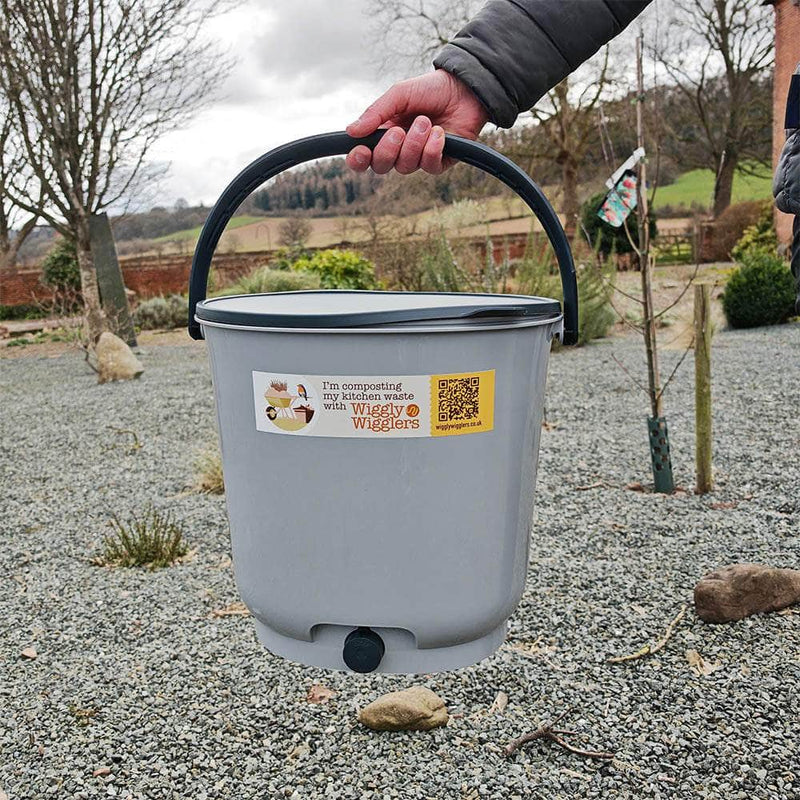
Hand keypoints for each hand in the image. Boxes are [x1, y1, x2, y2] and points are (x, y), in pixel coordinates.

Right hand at [345, 69, 488, 174]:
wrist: (464, 89)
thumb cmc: (430, 90)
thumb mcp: (399, 94)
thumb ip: (376, 112)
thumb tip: (351, 130)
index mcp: (384, 134)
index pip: (364, 156)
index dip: (358, 160)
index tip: (361, 151)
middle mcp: (399, 149)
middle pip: (381, 166)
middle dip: (388, 150)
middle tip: (399, 130)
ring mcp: (418, 157)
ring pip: (405, 166)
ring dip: (414, 144)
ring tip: (426, 122)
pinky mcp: (439, 162)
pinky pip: (428, 166)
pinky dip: (432, 149)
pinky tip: (440, 133)